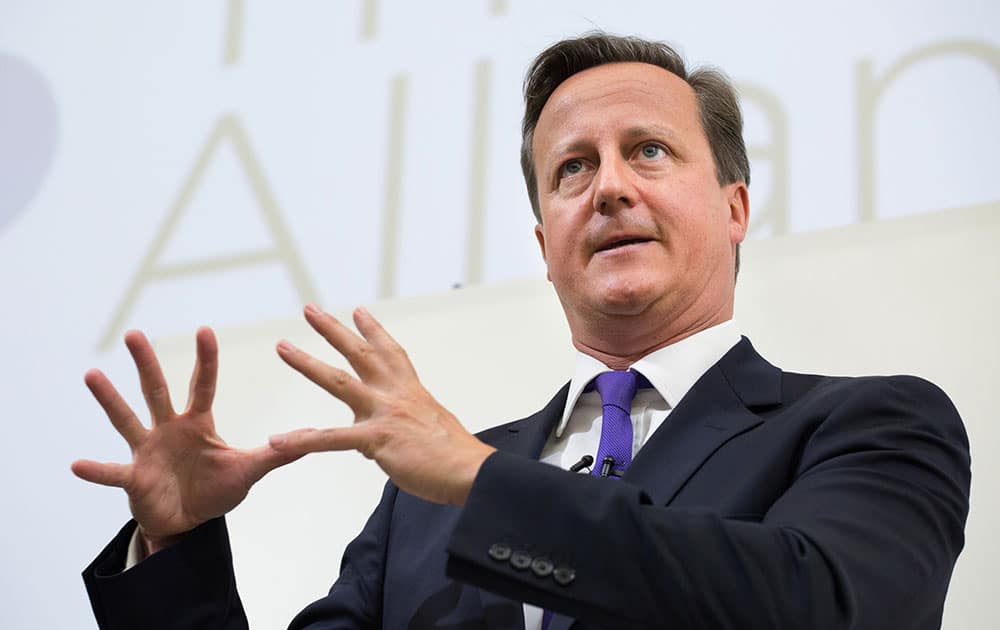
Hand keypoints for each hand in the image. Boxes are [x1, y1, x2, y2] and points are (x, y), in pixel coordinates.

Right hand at [72, 327, 299, 552]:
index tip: (205, 330)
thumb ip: (277, 454)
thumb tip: (311, 440)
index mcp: (197, 423)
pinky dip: (96, 470)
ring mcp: (148, 451)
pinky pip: (113, 472)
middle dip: (146, 363)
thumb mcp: (249, 471)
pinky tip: (77, 464)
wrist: (190, 522)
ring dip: (110, 399)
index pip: (202, 385)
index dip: (204, 359)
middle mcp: (169, 429)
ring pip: (127, 419)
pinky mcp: (134, 478)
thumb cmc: (216, 490)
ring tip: (92, 375)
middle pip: (157, 390)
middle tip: (134, 333)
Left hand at [270, 305, 495, 505]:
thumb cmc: (455, 456)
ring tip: (283, 347)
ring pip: (339, 381)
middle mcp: (396, 395)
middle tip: (311, 310)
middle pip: (360, 353)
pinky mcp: (377, 439)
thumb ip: (405, 427)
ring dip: (307, 363)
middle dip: (333, 329)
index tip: (358, 312)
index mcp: (412, 392)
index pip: (390, 352)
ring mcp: (385, 414)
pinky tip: (279, 440)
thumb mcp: (431, 429)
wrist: (469, 472)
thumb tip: (385, 440)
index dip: (373, 330)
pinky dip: (303, 439)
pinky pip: (332, 438)